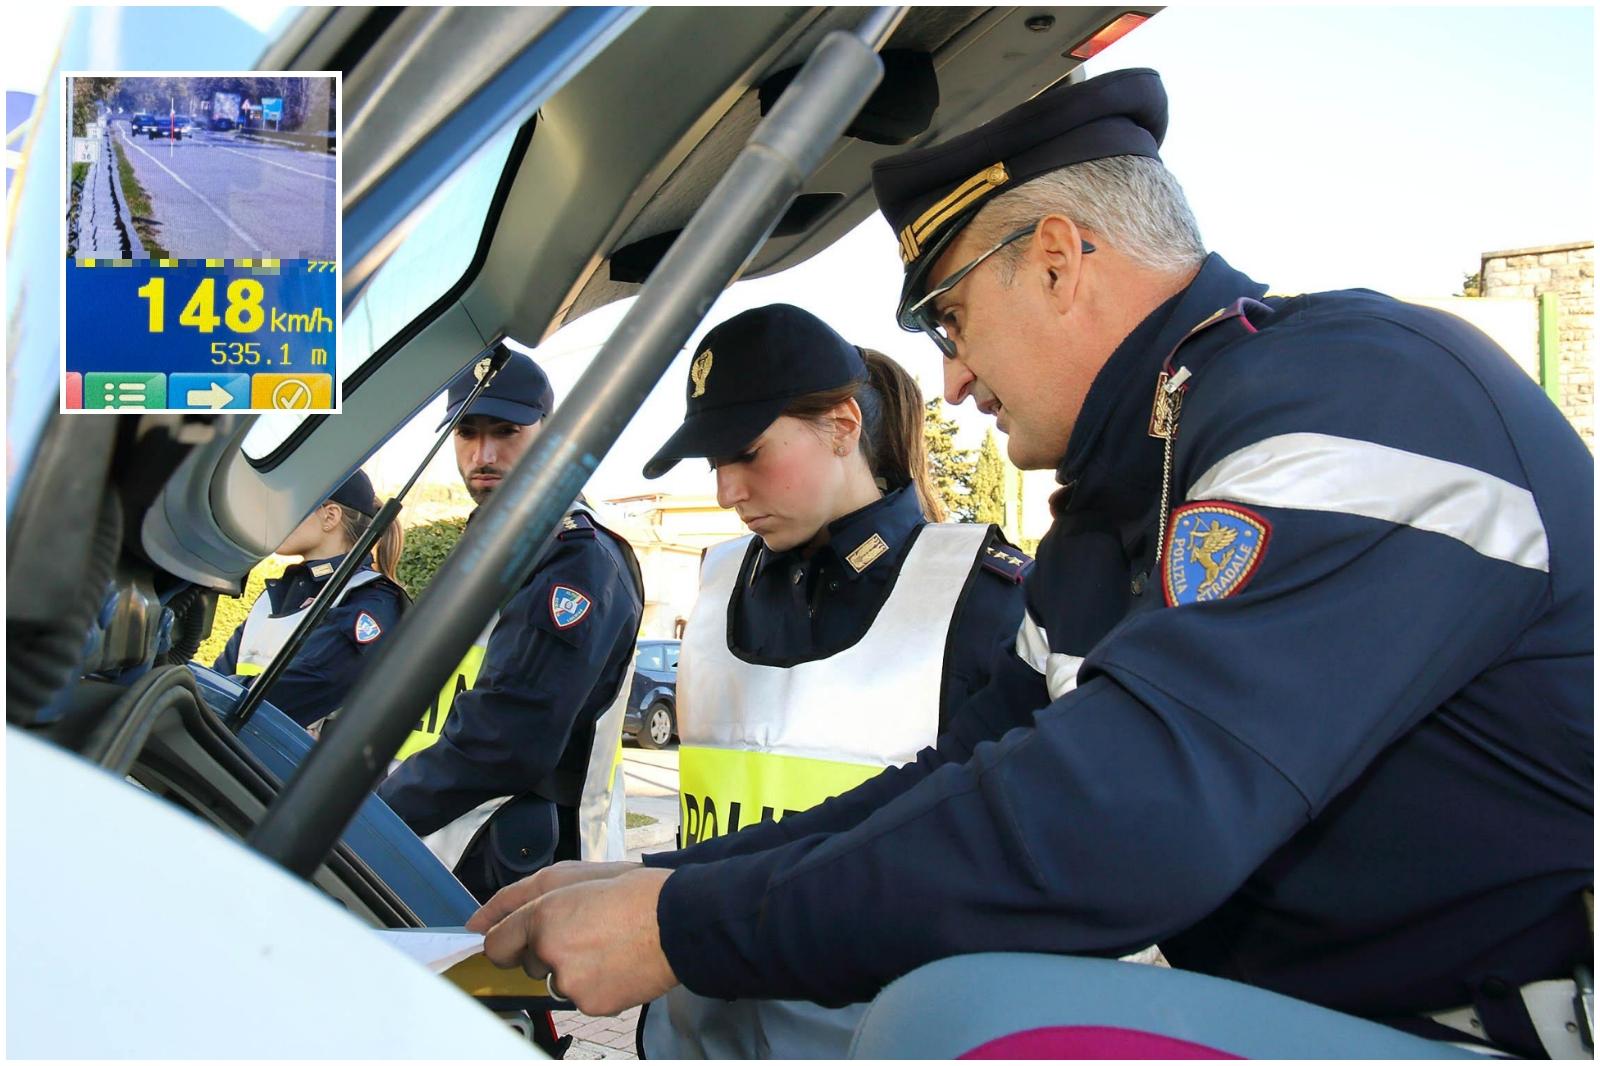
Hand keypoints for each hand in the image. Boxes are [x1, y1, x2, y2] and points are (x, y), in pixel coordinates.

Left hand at [480, 866, 676, 1016]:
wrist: (682, 921)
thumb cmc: (635, 891)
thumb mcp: (574, 874)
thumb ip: (519, 896)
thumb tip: (479, 921)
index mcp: (543, 917)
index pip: (496, 944)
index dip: (507, 939)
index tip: (513, 939)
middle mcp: (551, 954)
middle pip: (528, 963)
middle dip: (547, 948)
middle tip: (585, 927)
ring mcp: (571, 984)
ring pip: (556, 980)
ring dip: (571, 966)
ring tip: (607, 943)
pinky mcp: (592, 1004)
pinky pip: (580, 996)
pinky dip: (594, 982)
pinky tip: (617, 961)